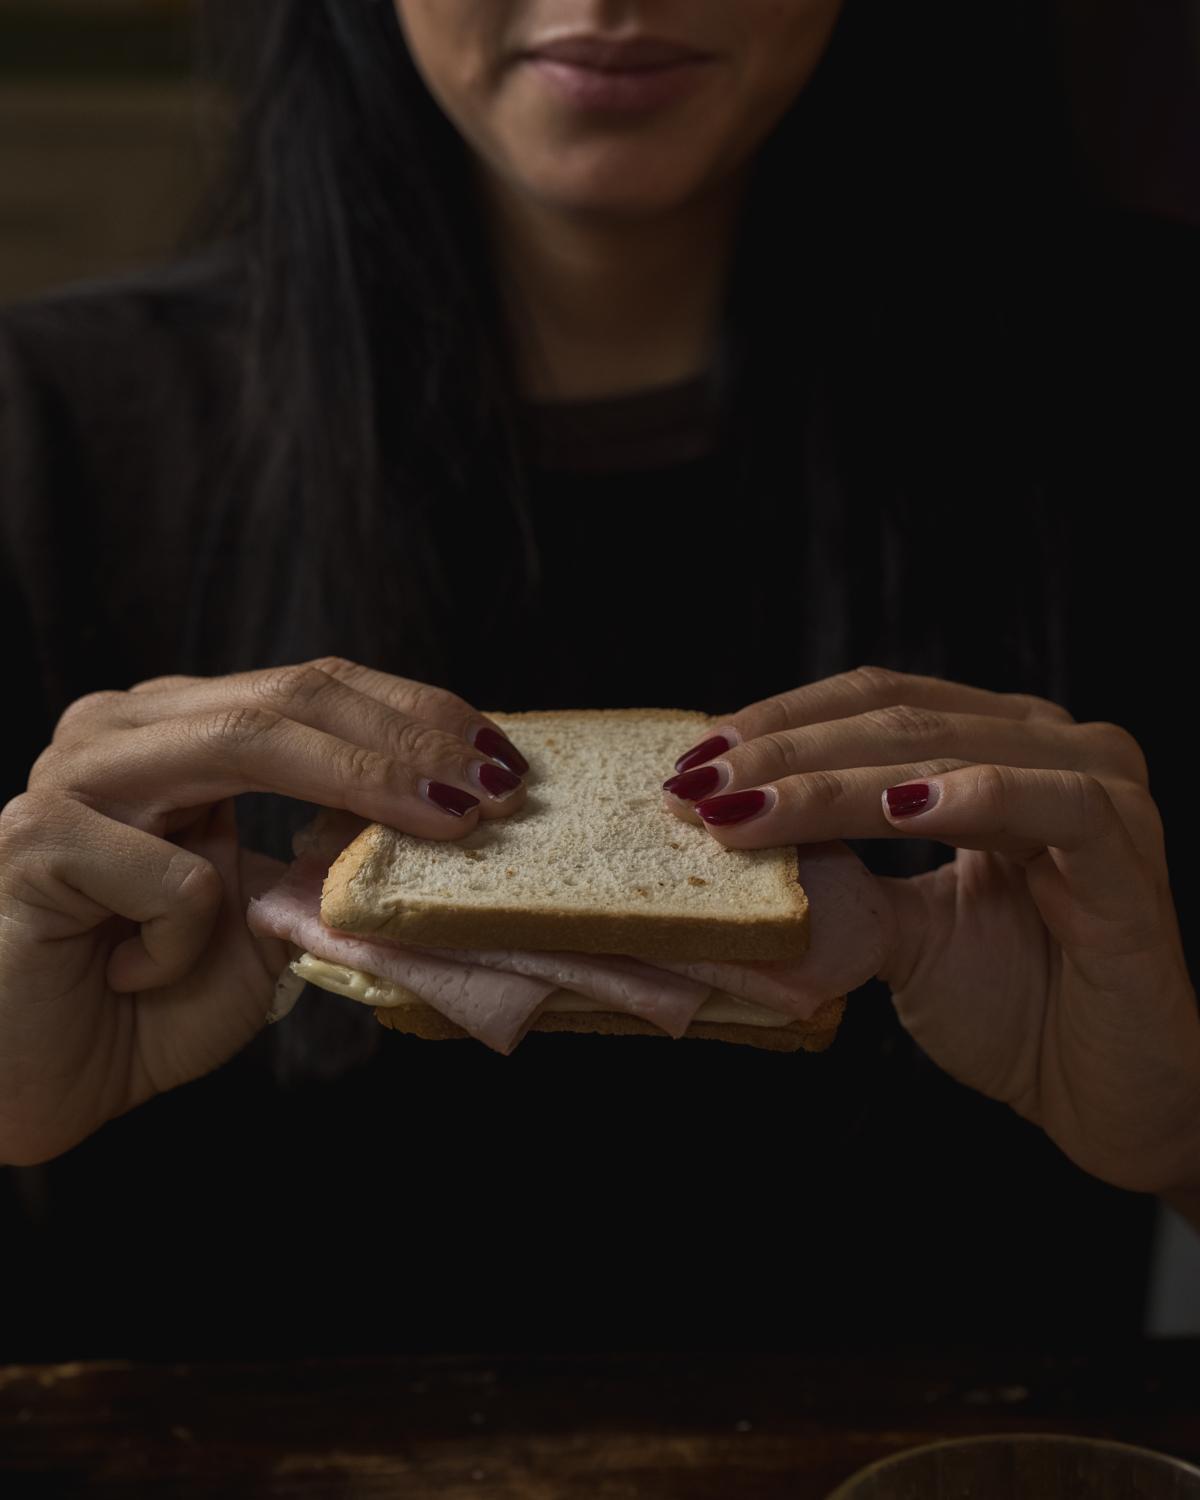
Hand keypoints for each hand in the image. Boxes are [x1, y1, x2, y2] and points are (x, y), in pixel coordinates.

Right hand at [0, 658, 530, 1165]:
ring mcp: (74, 774)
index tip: (500, 757)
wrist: (26, 1081)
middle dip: (409, 739)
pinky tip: (138, 976)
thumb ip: (326, 866)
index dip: (415, 716)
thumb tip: (437, 826)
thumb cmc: (141, 1001)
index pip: (312, 689)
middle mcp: (122, 730)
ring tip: (447, 823)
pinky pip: (175, 877)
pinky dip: (192, 939)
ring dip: (362, 782)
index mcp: (175, 730)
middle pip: (289, 697)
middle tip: (495, 782)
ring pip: (243, 742)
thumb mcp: (264, 925)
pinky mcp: (39, 839)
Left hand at [663, 666, 1199, 1196]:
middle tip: (698, 784)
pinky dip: (975, 796)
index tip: (691, 760)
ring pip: (951, 752)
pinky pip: (1055, 805)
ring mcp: (1100, 795)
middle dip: (785, 753)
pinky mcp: (1129, 858)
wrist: (1105, 1099)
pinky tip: (897, 806)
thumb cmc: (1014, 1006)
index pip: (874, 706)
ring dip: (838, 780)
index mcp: (999, 750)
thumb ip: (839, 880)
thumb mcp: (901, 935)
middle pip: (898, 720)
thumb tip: (726, 836)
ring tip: (751, 807)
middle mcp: (1052, 751)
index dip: (780, 723)